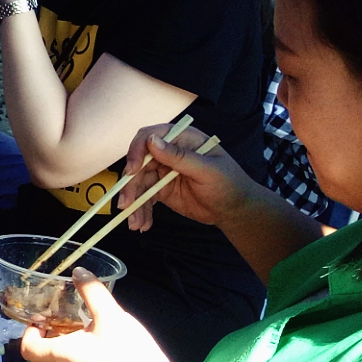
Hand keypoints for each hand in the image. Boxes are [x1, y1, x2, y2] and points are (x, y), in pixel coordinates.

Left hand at [19, 276, 184, 361]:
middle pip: (48, 353)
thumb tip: (79, 272)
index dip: (29, 332)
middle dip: (56, 334)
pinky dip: (87, 359)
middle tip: (72, 317)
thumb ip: (92, 291)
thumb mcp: (111, 315)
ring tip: (93, 330)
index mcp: (60, 355)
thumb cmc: (128, 353)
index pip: (28, 348)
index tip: (43, 320)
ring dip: (73, 346)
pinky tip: (108, 348)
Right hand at [121, 123, 260, 233]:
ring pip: (138, 184)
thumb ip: (180, 156)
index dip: (136, 151)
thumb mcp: (208, 170)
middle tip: (126, 205)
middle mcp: (168, 153)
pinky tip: (143, 224)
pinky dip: (141, 211)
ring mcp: (163, 172)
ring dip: (134, 204)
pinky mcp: (160, 190)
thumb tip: (152, 141)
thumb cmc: (229, 185)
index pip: (149, 137)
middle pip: (138, 164)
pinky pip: (144, 198)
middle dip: (130, 186)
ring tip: (135, 223)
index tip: (132, 171)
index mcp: (181, 140)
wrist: (235, 210)